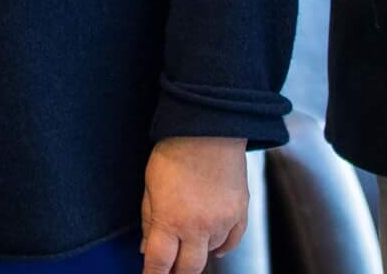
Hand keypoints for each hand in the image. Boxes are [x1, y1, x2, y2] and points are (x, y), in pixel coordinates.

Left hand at [139, 136, 249, 273]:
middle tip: (170, 268)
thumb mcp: (150, 185)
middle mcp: (199, 227)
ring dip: (198, 252)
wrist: (211, 127)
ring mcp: (223, 222)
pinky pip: (232, 241)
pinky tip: (212, 244)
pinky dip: (221, 246)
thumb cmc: (175, 151)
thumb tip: (146, 247)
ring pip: (210, 254)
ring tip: (188, 239)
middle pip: (189, 268)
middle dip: (177, 272)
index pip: (159, 263)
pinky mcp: (241, 212)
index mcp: (170, 220)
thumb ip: (148, 220)